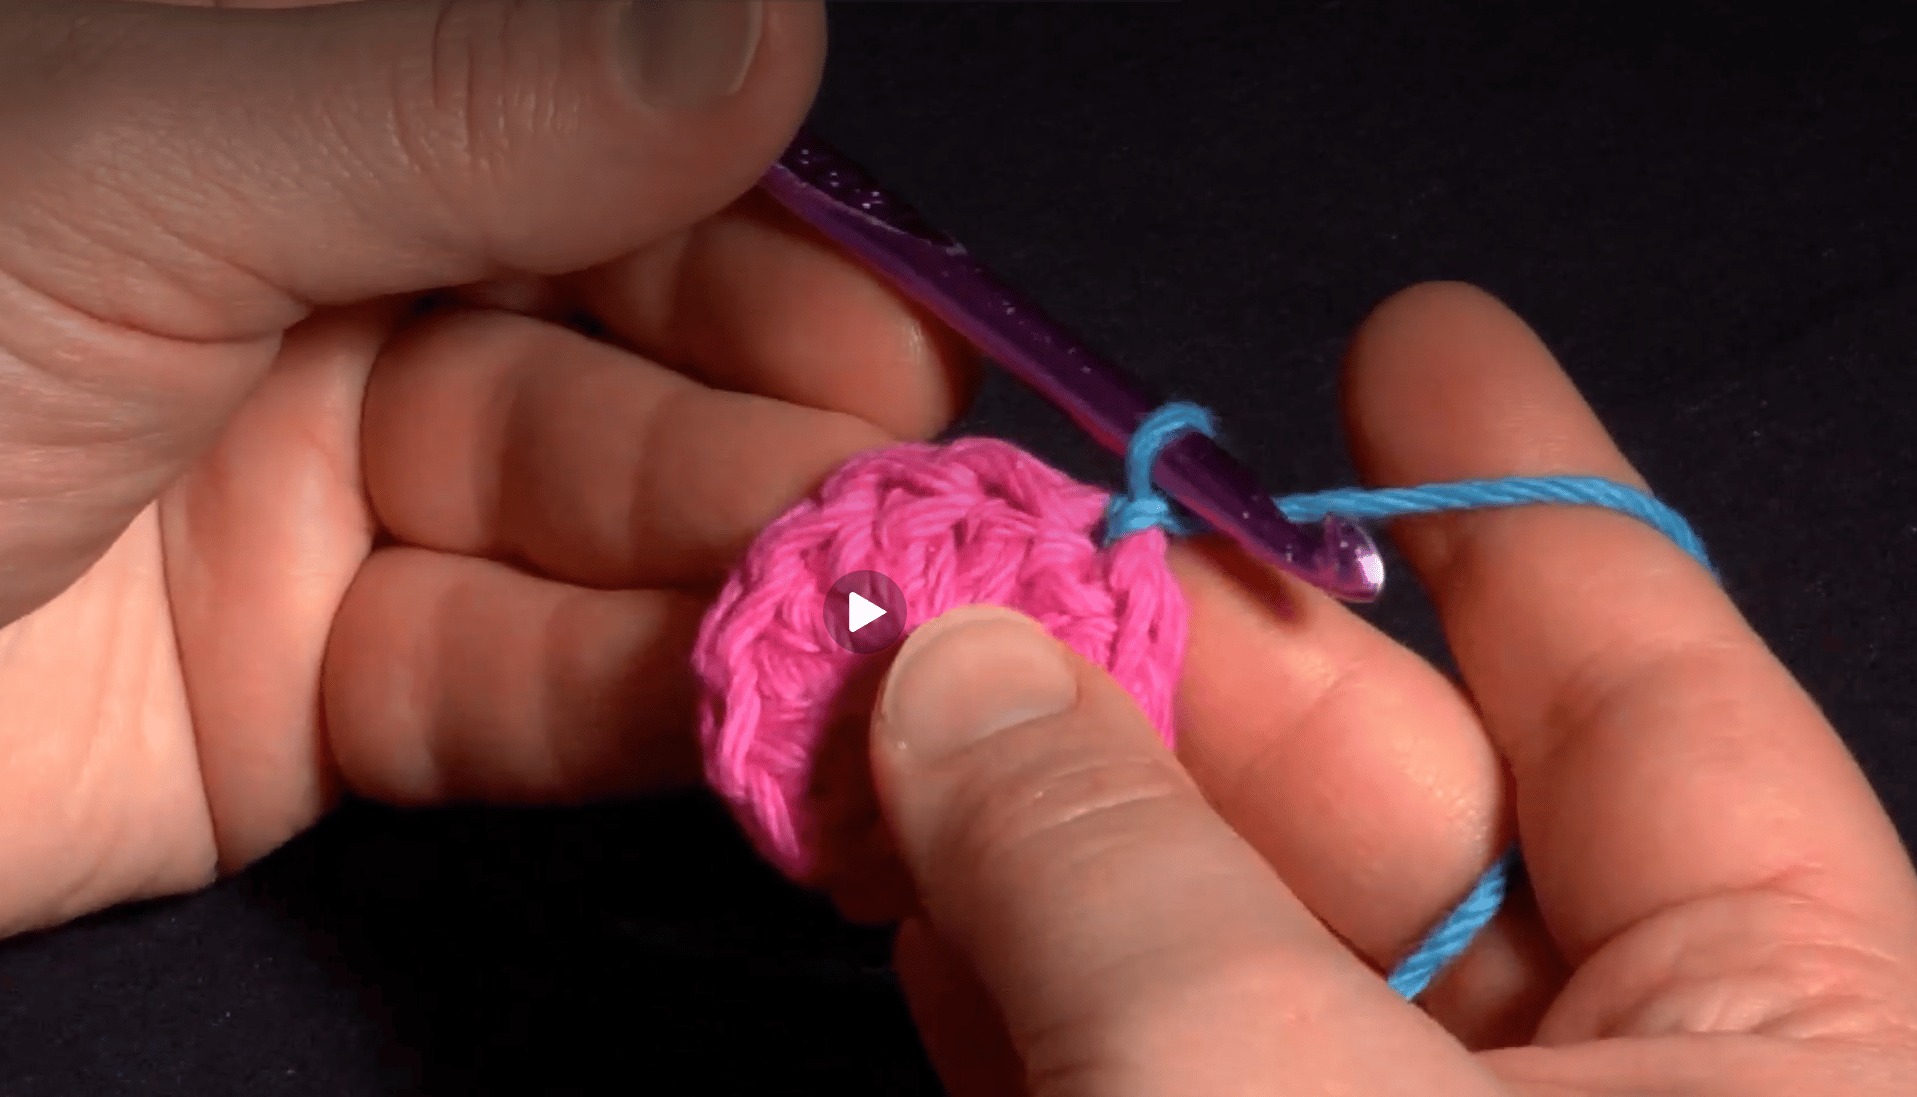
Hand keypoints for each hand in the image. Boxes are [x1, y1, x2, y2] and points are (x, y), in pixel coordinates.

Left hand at [0, 0, 971, 963]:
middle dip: (781, 417)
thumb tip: (766, 30)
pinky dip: (632, 702)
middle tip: (922, 487)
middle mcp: (328, 275)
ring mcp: (323, 489)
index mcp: (290, 99)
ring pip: (593, 523)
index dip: (767, 220)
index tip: (905, 312)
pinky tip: (739, 708)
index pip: (599, 134)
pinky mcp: (299, 688)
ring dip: (734, 573)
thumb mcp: (133, 154)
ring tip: (871, 609)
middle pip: (630, 339)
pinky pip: (507, 685)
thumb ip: (462, 95)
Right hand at [871, 284, 1916, 1094]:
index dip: (1517, 494)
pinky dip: (1035, 992)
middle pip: (1403, 814)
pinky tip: (922, 903)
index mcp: (1797, 1047)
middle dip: (1198, 666)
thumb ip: (1115, 869)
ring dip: (1063, 826)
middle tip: (1017, 540)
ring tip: (912, 691)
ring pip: (1246, 956)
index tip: (1406, 331)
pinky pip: (1149, 1082)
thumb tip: (951, 661)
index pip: (1663, 701)